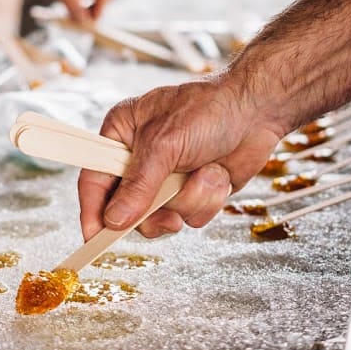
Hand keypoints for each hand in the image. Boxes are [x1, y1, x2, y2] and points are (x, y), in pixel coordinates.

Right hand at [78, 76, 283, 239]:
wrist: (257, 110)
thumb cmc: (208, 110)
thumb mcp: (164, 144)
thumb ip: (138, 185)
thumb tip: (114, 220)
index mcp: (121, 135)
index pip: (94, 179)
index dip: (93, 211)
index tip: (95, 238)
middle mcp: (140, 159)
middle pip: (126, 209)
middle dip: (153, 213)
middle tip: (168, 217)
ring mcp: (167, 178)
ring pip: (162, 217)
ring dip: (188, 201)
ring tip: (205, 173)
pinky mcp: (192, 191)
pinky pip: (190, 216)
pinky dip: (207, 199)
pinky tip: (218, 174)